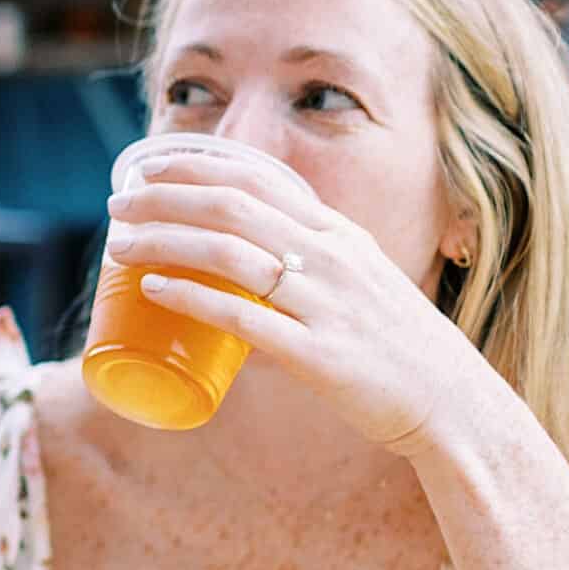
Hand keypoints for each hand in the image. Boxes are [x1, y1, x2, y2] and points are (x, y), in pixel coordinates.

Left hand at [102, 149, 490, 452]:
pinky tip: (152, 292)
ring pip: (227, 254)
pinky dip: (190, 299)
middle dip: (163, 200)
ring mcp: (324, 304)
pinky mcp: (317, 354)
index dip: (195, 167)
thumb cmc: (395, 343)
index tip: (147, 168)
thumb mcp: (360, 279)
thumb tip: (244, 262)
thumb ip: (310, 261)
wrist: (452, 402)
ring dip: (163, 243)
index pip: (257, 178)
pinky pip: (242, 317)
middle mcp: (331, 258)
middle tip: (116, 208)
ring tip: (118, 247)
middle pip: (231, 208)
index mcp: (338, 234)